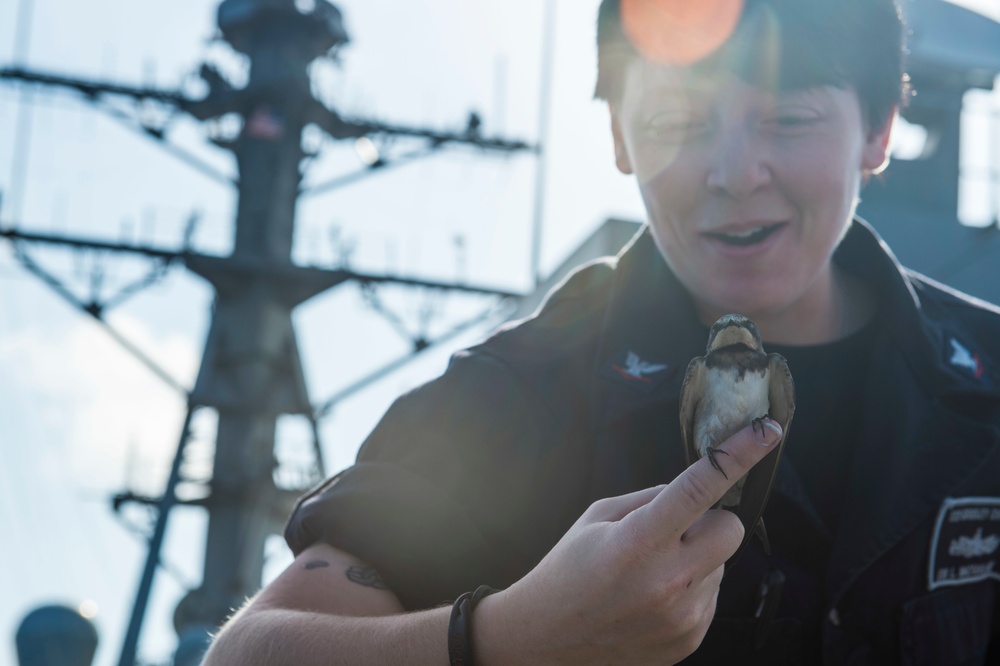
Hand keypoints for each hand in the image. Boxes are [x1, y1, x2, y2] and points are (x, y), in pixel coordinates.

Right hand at [476, 419, 782, 665]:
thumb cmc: (568, 571)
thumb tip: (693, 491)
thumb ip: (649, 499)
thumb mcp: (596, 518)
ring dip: (696, 559)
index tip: (766, 430)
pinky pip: (711, 596)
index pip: (699, 489)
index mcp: (637, 541)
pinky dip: (691, 588)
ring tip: (648, 574)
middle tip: (676, 530)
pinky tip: (653, 598)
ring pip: (720, 564)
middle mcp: (667, 581)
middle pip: (730, 530)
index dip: (737, 455)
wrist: (545, 642)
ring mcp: (683, 617)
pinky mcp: (691, 639)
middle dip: (711, 521)